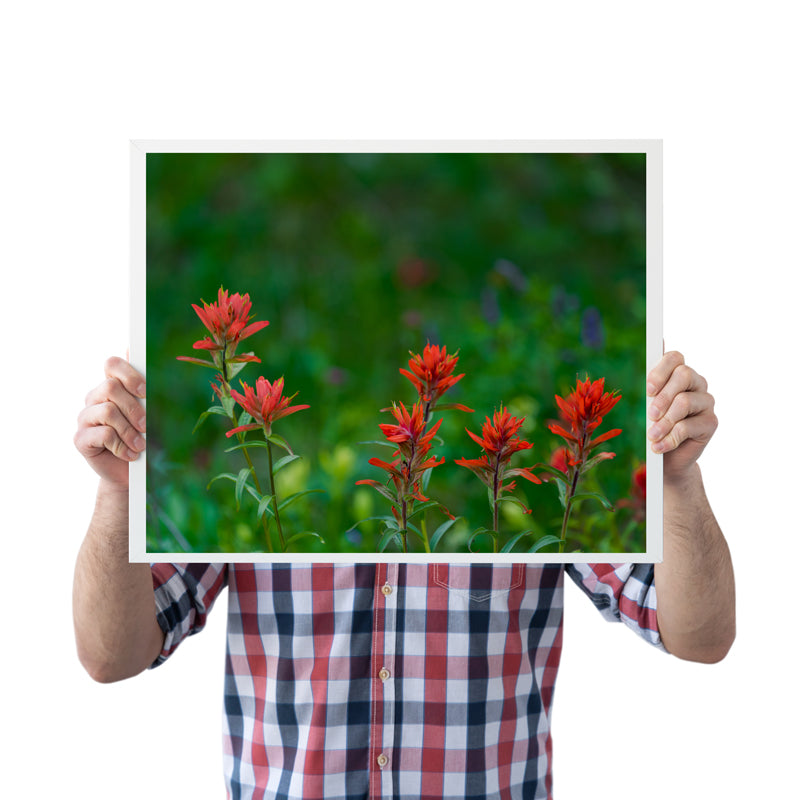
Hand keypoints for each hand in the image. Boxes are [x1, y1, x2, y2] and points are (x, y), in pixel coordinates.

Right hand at [74, 356, 146, 487]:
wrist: (129, 472)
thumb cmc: (141, 439)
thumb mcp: (149, 415)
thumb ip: (147, 393)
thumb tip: (156, 368)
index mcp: (111, 386)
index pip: (112, 364)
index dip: (129, 374)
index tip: (145, 392)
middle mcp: (94, 399)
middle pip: (110, 387)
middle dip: (133, 407)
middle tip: (146, 425)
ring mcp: (85, 418)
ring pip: (108, 411)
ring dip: (129, 430)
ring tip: (140, 445)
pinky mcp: (80, 438)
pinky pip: (103, 434)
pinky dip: (121, 445)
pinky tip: (130, 454)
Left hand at [646, 351, 716, 483]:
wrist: (668, 458)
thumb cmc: (656, 425)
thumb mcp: (648, 403)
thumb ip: (653, 380)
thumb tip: (659, 342)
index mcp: (679, 373)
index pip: (675, 357)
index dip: (660, 370)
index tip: (648, 389)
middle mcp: (696, 383)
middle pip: (683, 375)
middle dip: (662, 397)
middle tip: (649, 415)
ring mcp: (706, 402)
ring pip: (685, 401)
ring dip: (664, 421)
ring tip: (652, 436)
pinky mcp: (711, 422)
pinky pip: (688, 426)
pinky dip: (670, 438)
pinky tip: (659, 446)